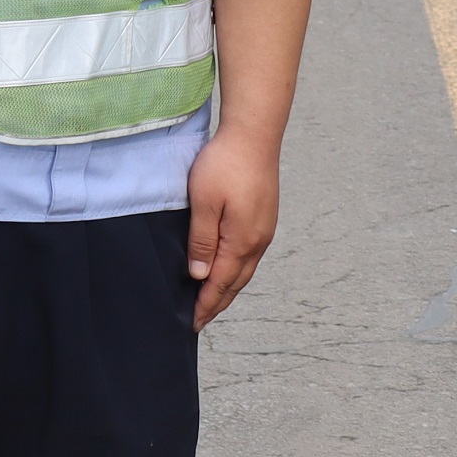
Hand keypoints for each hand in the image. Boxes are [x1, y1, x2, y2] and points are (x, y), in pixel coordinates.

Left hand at [185, 129, 280, 329]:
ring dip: (228, 287)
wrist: (254, 133)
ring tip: (212, 300)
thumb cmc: (226, 163)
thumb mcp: (204, 203)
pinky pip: (249, 254)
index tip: (193, 323)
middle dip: (218, 303)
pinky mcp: (264, 216)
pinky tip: (227, 267)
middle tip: (200, 320)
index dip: (206, 305)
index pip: (221, 284)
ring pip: (245, 269)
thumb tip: (200, 275)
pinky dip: (236, 269)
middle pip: (236, 282)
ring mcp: (264, 229)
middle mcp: (258, 240)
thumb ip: (202, 241)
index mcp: (242, 241)